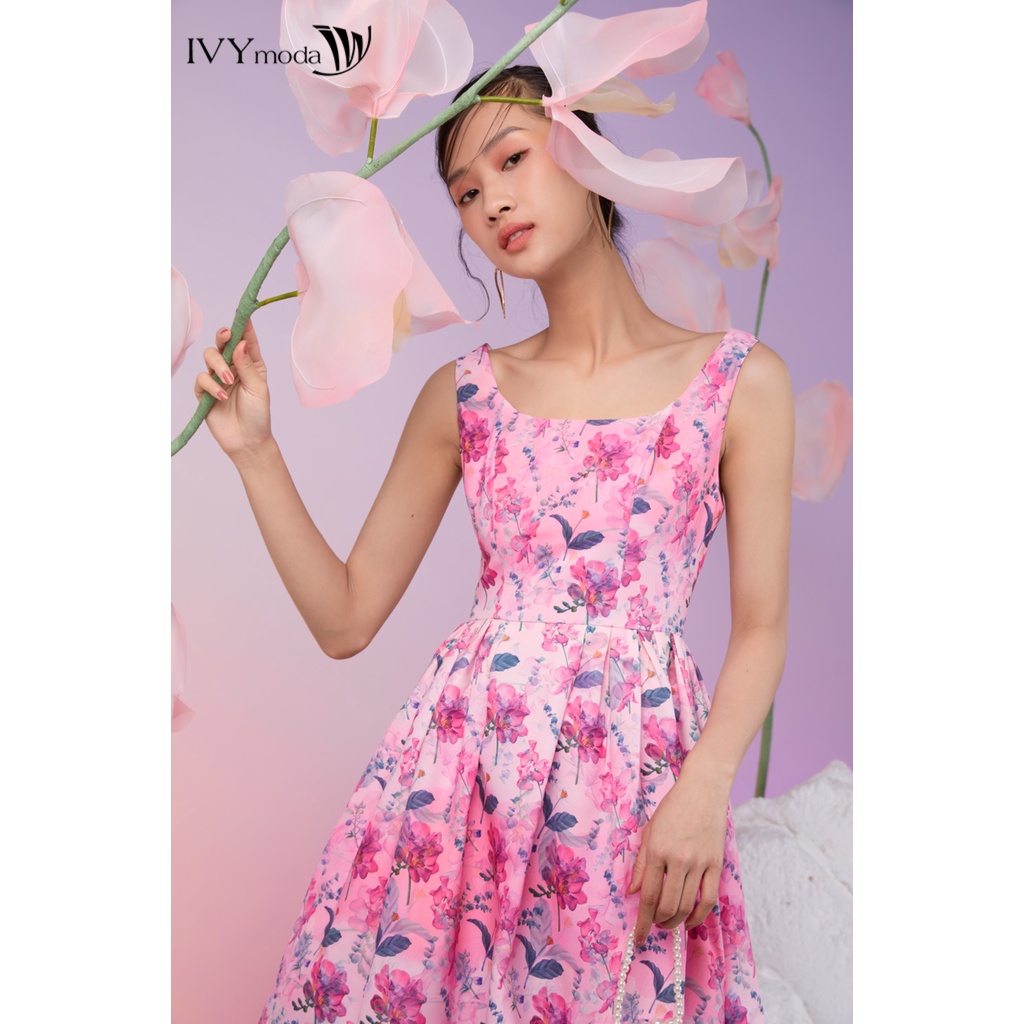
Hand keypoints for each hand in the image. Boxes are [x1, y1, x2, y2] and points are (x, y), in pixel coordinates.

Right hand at [194, 320, 271, 460]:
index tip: (241, 311)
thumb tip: (240, 342)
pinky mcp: (205, 392)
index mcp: (251, 363)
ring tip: (229, 382)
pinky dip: (211, 385)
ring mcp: (217, 378)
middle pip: (222, 343)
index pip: (246, 340)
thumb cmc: (258, 415)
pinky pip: (201, 379)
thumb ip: (248, 365)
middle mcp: (234, 367)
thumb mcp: (258, 388)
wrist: (246, 442)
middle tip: (226, 337)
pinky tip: (222, 397)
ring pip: (209, 357)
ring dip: (218, 366)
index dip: (242, 325)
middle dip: (223, 337)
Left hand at [627, 767, 729, 945]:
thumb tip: (633, 893)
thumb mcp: (649, 831)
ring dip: (676, 921)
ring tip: (667, 924)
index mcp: (657, 851)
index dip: (642, 921)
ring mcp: (699, 862)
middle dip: (658, 923)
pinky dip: (699, 915)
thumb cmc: (672, 808)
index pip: (648, 896)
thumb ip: (641, 864)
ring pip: (687, 906)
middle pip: (668, 906)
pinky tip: (690, 920)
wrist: (703, 789)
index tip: (638, 937)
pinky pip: (709, 899)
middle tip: (653, 926)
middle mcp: (678, 859)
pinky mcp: (716, 864)